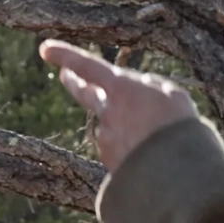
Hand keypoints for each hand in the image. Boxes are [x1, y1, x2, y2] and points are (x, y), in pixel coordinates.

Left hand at [39, 39, 199, 169]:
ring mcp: (105, 138)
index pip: (87, 66)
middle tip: (65, 75)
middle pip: (85, 93)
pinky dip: (129, 146)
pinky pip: (118, 147)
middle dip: (74, 82)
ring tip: (154, 132)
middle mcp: (107, 112)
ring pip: (111, 123)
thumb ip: (151, 87)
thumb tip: (139, 89)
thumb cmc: (179, 128)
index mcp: (121, 89)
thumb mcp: (173, 96)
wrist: (173, 173)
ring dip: (124, 123)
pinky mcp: (109, 161)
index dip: (65, 55)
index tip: (44, 48)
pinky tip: (150, 153)